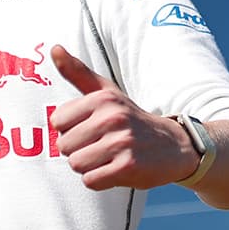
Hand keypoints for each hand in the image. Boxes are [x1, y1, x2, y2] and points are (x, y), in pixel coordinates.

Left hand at [48, 46, 196, 190]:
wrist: (175, 145)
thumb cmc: (131, 119)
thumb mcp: (107, 92)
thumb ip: (78, 73)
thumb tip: (54, 48)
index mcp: (103, 98)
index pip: (57, 122)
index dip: (70, 130)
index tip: (91, 128)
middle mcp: (112, 117)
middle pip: (64, 146)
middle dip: (79, 150)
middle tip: (103, 145)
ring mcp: (121, 141)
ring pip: (76, 164)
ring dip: (89, 166)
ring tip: (109, 157)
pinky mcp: (128, 166)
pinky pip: (90, 181)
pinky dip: (99, 180)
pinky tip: (116, 170)